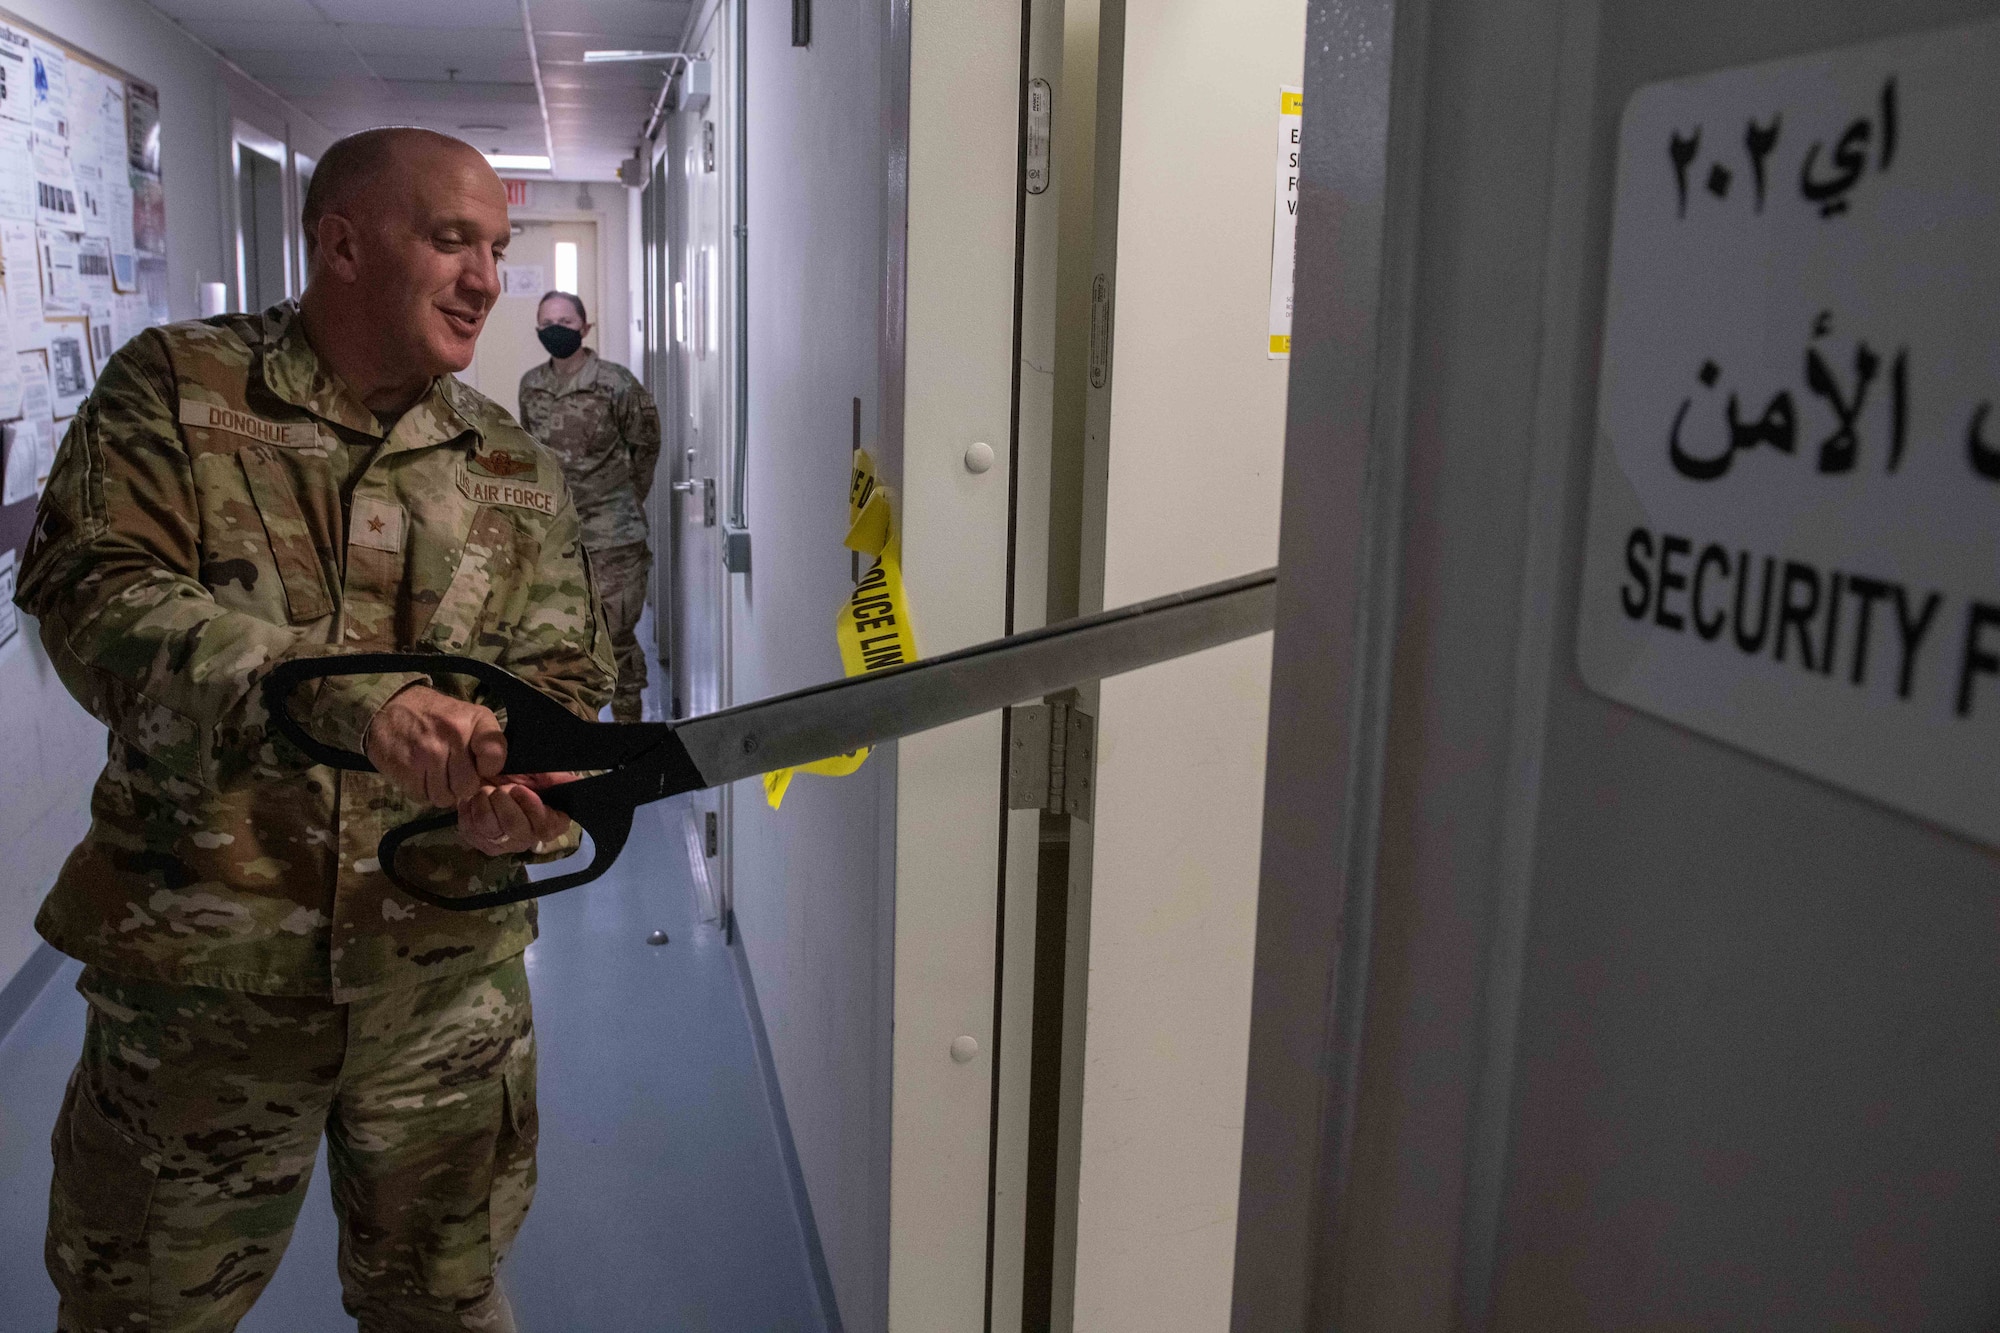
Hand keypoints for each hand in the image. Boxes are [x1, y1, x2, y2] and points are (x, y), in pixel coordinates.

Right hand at [364, 685, 507, 807]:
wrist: (390, 706)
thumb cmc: (436, 716)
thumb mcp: (469, 716)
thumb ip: (487, 743)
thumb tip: (494, 778)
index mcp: (474, 720)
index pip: (495, 758)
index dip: (489, 769)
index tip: (480, 764)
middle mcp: (453, 736)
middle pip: (467, 787)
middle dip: (460, 784)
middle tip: (451, 771)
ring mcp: (427, 753)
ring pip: (444, 798)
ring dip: (440, 790)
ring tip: (434, 772)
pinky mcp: (405, 768)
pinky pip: (422, 797)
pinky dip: (421, 790)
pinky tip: (418, 774)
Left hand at [458, 772, 577, 855]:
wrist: (489, 777)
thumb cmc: (519, 775)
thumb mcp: (539, 772)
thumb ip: (556, 779)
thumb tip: (574, 783)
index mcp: (551, 822)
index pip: (545, 827)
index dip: (531, 808)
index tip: (518, 788)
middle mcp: (529, 838)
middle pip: (515, 829)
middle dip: (503, 803)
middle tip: (497, 787)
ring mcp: (504, 845)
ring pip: (491, 831)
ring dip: (484, 805)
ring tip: (483, 791)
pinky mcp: (480, 843)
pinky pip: (471, 832)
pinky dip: (468, 812)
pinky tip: (471, 800)